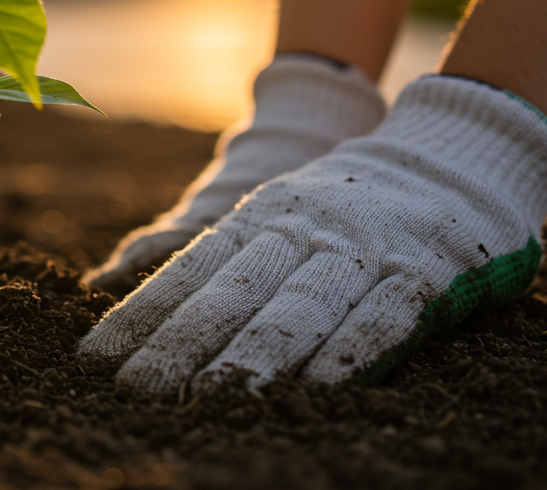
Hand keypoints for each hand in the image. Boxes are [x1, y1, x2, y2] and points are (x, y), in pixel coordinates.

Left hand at [79, 77, 546, 394]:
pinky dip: (352, 348)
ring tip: (212, 397)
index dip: (142, 317)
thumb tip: (105, 278)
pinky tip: (319, 386)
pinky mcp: (423, 271)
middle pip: (231, 295)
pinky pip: (384, 314)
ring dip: (255, 353)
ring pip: (299, 305)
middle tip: (137, 391)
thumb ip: (211, 252)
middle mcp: (301, 231)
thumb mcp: (272, 212)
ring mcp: (360, 250)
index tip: (94, 360)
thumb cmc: (342, 200)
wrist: (452, 150)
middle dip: (180, 345)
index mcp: (258, 220)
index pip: (188, 273)